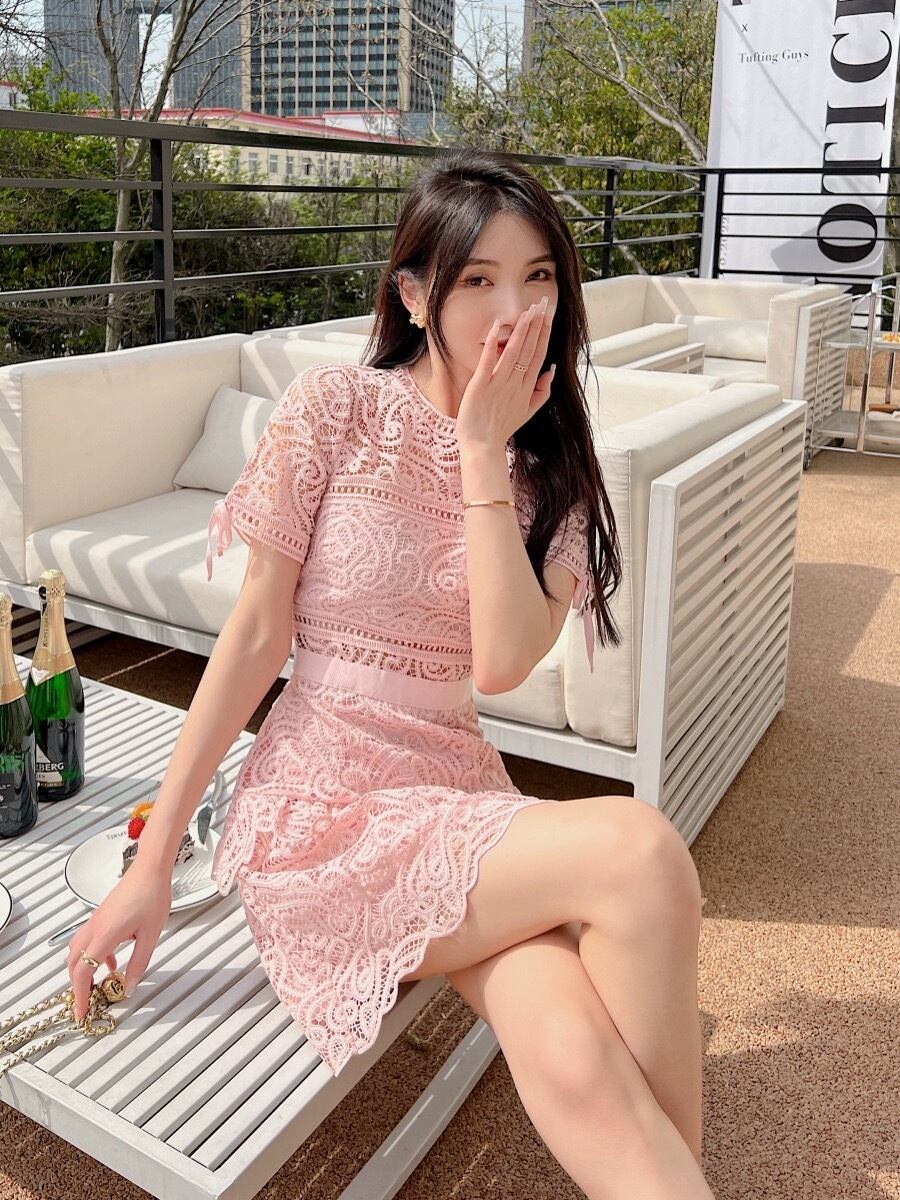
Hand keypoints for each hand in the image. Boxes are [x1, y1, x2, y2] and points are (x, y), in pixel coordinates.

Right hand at [66, 860, 171, 1020]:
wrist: (150, 870)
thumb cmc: (152, 896)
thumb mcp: (150, 936)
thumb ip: (139, 964)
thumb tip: (130, 986)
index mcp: (104, 935)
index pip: (83, 972)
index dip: (80, 996)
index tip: (81, 1012)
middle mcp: (94, 928)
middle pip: (73, 964)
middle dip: (77, 986)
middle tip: (87, 1003)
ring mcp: (95, 921)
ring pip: (76, 951)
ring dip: (82, 970)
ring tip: (96, 985)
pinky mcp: (100, 917)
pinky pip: (87, 941)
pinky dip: (92, 956)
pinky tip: (111, 961)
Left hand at [455, 295, 555, 449]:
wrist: (482, 447)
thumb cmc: (501, 429)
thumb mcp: (528, 412)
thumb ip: (542, 391)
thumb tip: (551, 370)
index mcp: (526, 387)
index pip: (538, 354)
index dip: (544, 333)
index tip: (548, 315)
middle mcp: (515, 383)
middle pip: (529, 349)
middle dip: (537, 324)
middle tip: (543, 303)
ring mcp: (498, 383)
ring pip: (514, 351)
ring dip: (522, 329)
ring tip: (529, 310)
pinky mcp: (481, 385)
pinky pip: (489, 361)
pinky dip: (494, 344)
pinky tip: (499, 326)